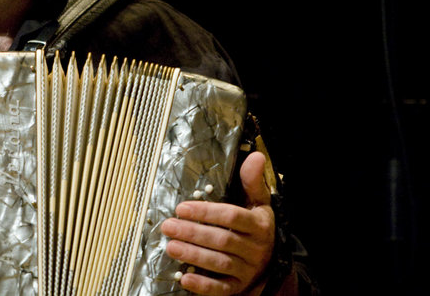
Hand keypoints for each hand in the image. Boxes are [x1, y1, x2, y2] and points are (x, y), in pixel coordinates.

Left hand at [161, 151, 274, 295]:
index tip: (182, 207)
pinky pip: (221, 289)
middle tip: (168, 226)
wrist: (270, 264)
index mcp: (258, 225)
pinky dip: (203, 286)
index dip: (206, 212)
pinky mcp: (238, 287)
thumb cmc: (257, 227)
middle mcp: (255, 248)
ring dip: (193, 256)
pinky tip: (184, 279)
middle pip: (222, 239)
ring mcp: (247, 270)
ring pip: (220, 263)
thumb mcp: (259, 203)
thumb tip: (256, 156)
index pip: (232, 216)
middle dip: (193, 233)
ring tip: (171, 247)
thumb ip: (252, 181)